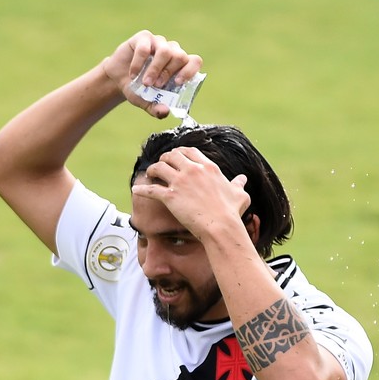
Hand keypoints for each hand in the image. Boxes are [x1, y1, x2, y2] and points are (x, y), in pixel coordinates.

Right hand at [103, 30, 202, 118]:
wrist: (118, 79)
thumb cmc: (138, 89)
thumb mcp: (148, 102)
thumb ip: (157, 109)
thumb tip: (165, 112)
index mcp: (179, 66)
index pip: (194, 61)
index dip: (190, 70)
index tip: (178, 83)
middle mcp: (172, 52)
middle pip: (180, 56)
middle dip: (169, 73)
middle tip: (157, 86)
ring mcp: (159, 43)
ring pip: (165, 51)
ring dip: (155, 69)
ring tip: (145, 83)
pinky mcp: (144, 38)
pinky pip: (145, 48)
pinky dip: (138, 64)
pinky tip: (133, 75)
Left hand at [132, 147, 252, 242]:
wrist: (221, 227)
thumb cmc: (232, 213)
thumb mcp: (239, 195)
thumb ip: (239, 184)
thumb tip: (243, 179)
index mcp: (208, 167)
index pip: (190, 152)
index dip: (181, 153)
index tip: (177, 157)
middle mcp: (193, 170)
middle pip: (172, 155)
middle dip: (165, 158)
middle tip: (162, 164)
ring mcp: (180, 182)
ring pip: (159, 167)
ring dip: (153, 169)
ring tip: (150, 174)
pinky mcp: (170, 196)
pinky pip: (151, 189)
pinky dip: (141, 189)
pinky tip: (135, 190)